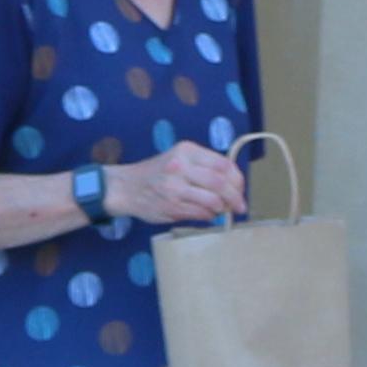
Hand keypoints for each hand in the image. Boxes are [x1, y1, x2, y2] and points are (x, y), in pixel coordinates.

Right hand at [109, 142, 249, 228]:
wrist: (126, 187)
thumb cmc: (158, 173)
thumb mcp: (179, 158)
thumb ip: (204, 167)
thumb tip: (233, 184)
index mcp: (186, 151)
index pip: (223, 164)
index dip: (237, 179)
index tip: (240, 188)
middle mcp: (181, 166)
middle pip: (220, 182)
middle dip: (235, 197)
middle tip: (240, 206)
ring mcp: (175, 187)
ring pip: (213, 200)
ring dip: (223, 208)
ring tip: (222, 210)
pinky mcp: (172, 206)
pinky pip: (201, 213)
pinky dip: (210, 215)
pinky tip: (208, 214)